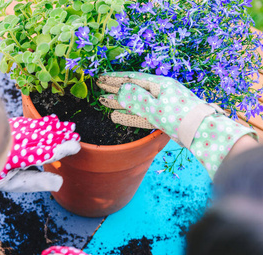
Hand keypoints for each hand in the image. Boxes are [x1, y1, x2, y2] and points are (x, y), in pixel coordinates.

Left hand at [0, 115, 80, 192]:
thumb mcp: (14, 183)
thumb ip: (37, 181)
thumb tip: (59, 182)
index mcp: (11, 159)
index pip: (39, 154)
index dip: (58, 150)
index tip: (74, 146)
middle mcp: (10, 141)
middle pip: (40, 136)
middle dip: (59, 135)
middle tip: (76, 134)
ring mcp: (8, 130)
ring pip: (35, 127)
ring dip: (53, 127)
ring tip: (69, 126)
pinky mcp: (7, 124)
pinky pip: (27, 122)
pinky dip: (41, 122)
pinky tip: (53, 120)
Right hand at [96, 71, 256, 177]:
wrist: (201, 132)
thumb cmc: (179, 117)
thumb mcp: (155, 107)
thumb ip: (136, 98)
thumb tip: (121, 89)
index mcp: (160, 84)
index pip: (133, 78)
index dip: (115, 78)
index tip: (101, 78)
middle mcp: (160, 91)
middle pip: (133, 88)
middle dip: (115, 88)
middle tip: (99, 86)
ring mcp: (162, 104)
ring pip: (135, 101)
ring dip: (119, 102)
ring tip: (104, 101)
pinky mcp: (163, 116)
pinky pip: (142, 113)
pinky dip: (129, 114)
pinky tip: (116, 116)